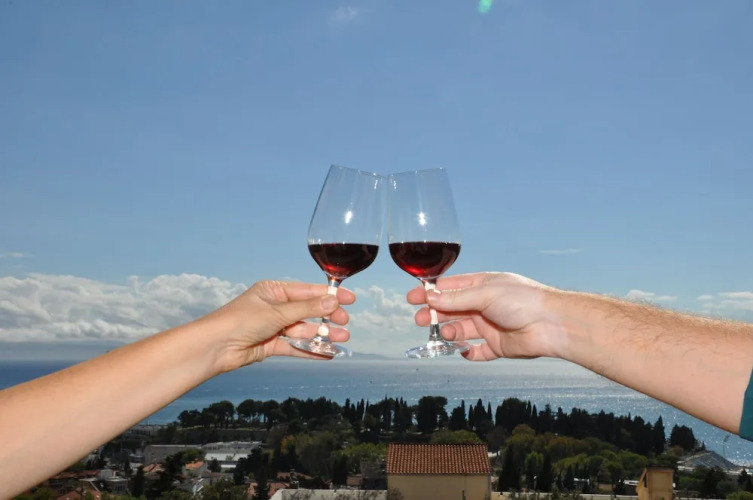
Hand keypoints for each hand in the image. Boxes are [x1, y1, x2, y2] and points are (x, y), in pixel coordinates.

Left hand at [205, 280, 354, 370]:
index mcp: (273, 290)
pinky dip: (310, 349)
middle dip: (328, 316)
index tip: (349, 298)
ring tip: (342, 339)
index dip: (329, 294)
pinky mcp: (270, 345)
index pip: (307, 291)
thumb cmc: (239, 321)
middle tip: (345, 322)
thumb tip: (333, 300)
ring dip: (322, 334)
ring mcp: (272, 327)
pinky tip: (327, 353)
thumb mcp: (277, 312)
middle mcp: (274, 307)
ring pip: (303, 330)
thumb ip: (307, 308)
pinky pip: (295, 346)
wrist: (215, 347)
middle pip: (307, 311)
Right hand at [407, 272, 563, 360]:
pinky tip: (464, 350)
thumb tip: (431, 297)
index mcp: (482, 286)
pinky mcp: (498, 346)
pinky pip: (478, 352)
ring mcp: (491, 325)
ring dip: (450, 332)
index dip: (431, 292)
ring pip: (462, 330)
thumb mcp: (484, 293)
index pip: (450, 287)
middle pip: (452, 310)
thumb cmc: (523, 300)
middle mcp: (485, 305)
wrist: (552, 325)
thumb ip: (456, 298)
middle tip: (422, 320)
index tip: (413, 298)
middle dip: (435, 314)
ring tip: (448, 333)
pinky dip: (469, 353)